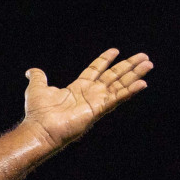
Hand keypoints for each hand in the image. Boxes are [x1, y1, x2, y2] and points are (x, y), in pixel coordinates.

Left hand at [22, 48, 151, 148]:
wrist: (40, 129)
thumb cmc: (38, 112)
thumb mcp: (37, 88)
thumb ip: (38, 77)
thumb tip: (31, 71)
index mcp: (77, 87)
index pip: (95, 70)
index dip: (105, 60)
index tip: (115, 50)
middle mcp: (89, 93)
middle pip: (113, 76)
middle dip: (128, 66)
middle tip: (144, 56)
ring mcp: (96, 101)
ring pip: (120, 85)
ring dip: (135, 75)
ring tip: (149, 64)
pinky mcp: (98, 110)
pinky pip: (117, 98)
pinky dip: (130, 91)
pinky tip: (142, 83)